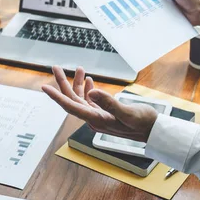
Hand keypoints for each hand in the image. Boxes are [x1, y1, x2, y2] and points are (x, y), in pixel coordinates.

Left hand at [42, 66, 157, 141]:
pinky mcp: (105, 113)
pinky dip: (88, 89)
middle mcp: (94, 119)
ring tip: (80, 69)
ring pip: (81, 98)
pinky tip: (90, 81)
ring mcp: (99, 116)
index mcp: (97, 120)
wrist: (155, 131)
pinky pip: (91, 100)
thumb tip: (92, 93)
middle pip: (72, 100)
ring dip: (78, 84)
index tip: (44, 87)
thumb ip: (109, 103)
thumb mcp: (128, 113)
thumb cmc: (144, 124)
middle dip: (63, 83)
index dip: (57, 96)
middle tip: (56, 67)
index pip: (71, 106)